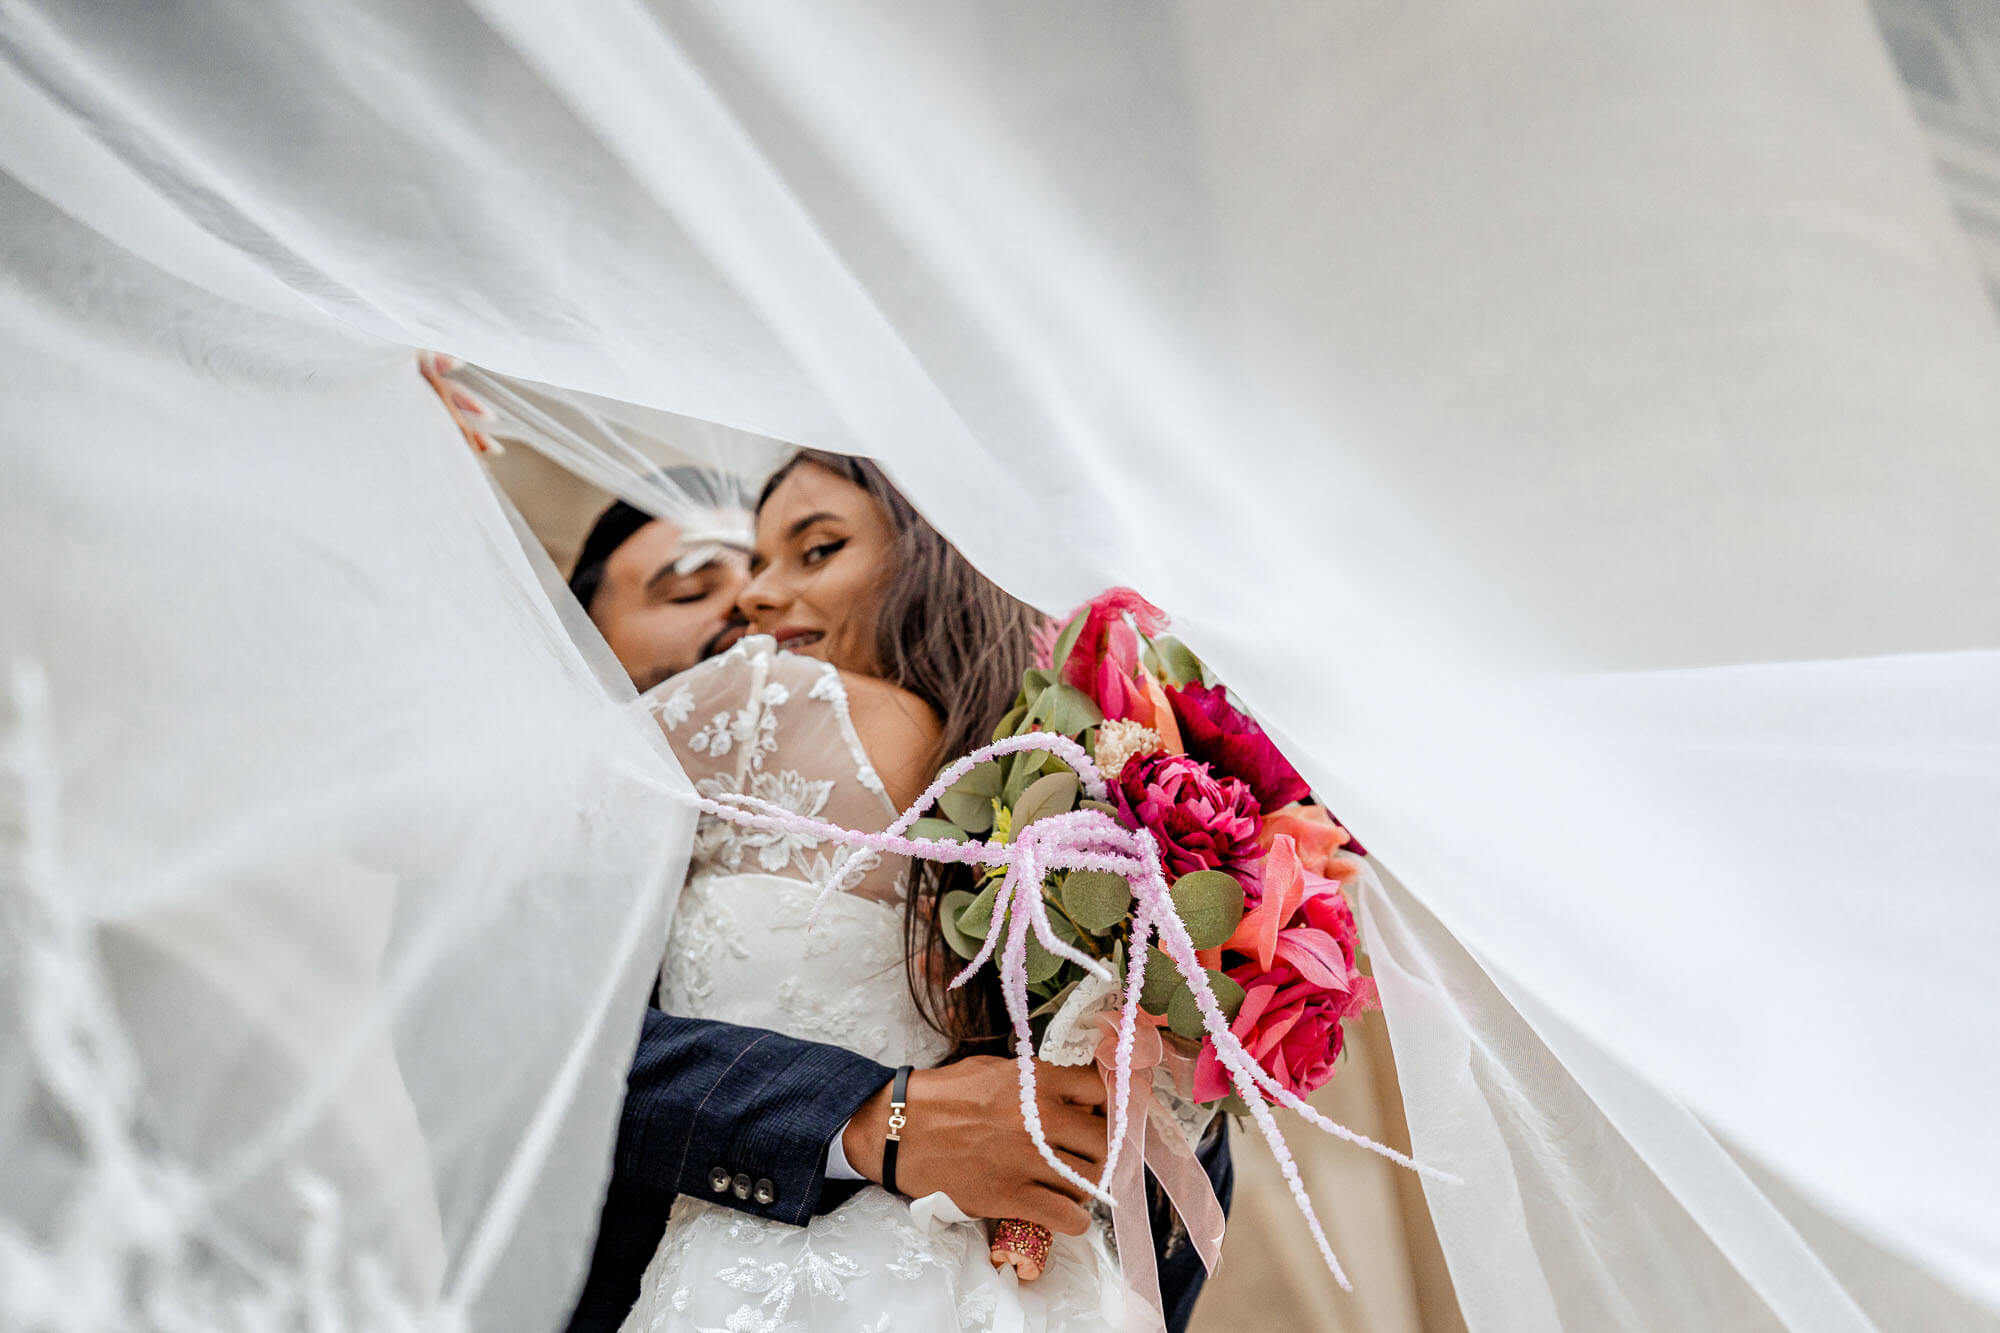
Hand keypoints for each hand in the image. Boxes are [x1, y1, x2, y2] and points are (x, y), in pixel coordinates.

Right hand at [842, 1057, 1106, 1234]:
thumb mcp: (994, 1068)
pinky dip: (1074, 1219)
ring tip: (1069, 1183)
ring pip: (1092, 1180)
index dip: (1104, 1105)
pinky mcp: (1014, 1197)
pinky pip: (1069, 1217)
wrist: (898, 1130)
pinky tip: (1064, 1212)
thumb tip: (1068, 1092)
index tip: (1095, 1115)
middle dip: (1100, 1149)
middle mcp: (1042, 1118)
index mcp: (1037, 1080)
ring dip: (1086, 1184)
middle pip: (1104, 1140)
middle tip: (1085, 1154)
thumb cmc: (943, 1095)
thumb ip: (1034, 1079)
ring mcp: (1030, 1160)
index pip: (1100, 1090)